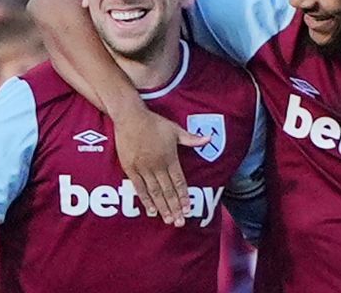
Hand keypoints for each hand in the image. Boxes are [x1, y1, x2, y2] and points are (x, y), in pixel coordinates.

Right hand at [114, 109, 209, 226]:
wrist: (130, 118)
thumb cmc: (154, 123)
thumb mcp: (175, 130)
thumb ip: (192, 139)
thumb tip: (209, 138)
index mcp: (170, 158)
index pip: (179, 182)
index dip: (184, 197)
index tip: (188, 209)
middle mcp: (158, 166)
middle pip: (168, 191)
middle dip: (175, 208)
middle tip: (180, 222)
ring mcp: (143, 169)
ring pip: (155, 193)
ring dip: (162, 208)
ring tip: (168, 220)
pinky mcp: (131, 169)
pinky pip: (139, 188)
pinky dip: (146, 200)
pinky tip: (151, 211)